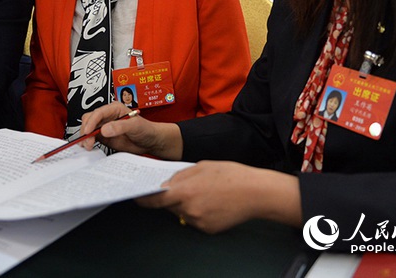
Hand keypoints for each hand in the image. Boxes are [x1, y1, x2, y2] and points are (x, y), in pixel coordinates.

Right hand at [80, 103, 182, 159]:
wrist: (150, 141)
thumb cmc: (146, 129)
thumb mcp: (135, 126)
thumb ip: (120, 127)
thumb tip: (104, 129)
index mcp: (114, 108)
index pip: (98, 113)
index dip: (91, 122)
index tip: (88, 132)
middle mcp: (107, 117)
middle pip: (89, 119)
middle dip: (86, 130)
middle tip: (88, 141)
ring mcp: (104, 126)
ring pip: (88, 129)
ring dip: (85, 137)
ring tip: (88, 146)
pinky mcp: (103, 137)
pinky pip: (91, 138)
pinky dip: (88, 142)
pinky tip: (89, 147)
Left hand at [136, 161, 301, 232]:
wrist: (257, 192)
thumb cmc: (231, 175)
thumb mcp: (201, 166)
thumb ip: (180, 176)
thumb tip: (166, 183)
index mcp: (185, 192)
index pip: (154, 200)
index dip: (144, 198)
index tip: (137, 196)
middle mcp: (189, 210)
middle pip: (168, 206)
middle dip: (171, 197)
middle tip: (184, 186)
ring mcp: (198, 222)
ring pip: (182, 213)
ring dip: (185, 203)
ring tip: (204, 191)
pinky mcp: (208, 229)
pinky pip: (194, 219)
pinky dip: (197, 211)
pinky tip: (212, 201)